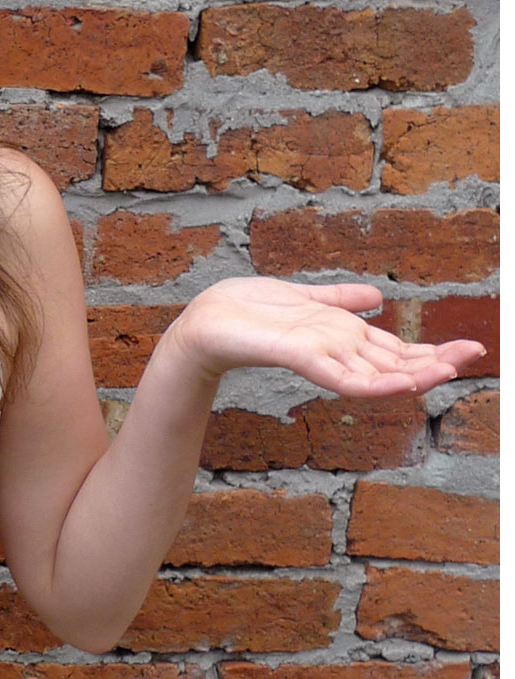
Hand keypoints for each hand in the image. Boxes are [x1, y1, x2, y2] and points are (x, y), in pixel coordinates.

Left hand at [165, 277, 484, 396]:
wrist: (203, 323)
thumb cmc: (244, 312)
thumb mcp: (301, 298)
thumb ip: (339, 300)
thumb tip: (378, 296)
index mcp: (339, 336)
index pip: (393, 347)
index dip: (429, 349)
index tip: (469, 348)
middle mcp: (335, 351)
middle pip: (393, 360)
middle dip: (434, 360)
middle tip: (475, 356)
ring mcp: (319, 357)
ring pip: (375, 372)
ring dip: (413, 372)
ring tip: (448, 370)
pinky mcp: (299, 358)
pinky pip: (342, 376)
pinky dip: (372, 381)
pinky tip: (400, 382)